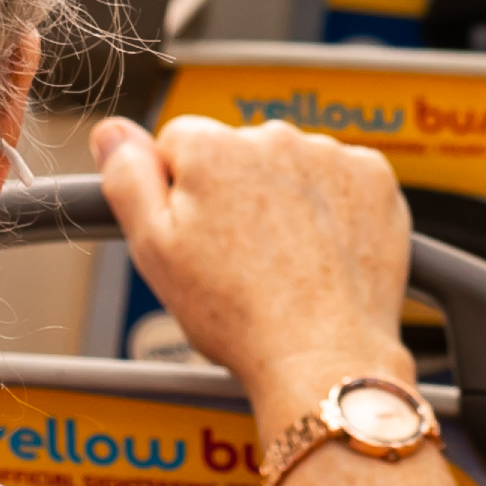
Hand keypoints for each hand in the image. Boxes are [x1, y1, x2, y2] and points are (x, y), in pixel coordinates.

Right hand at [91, 112, 416, 417]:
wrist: (322, 356)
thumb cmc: (236, 314)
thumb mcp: (154, 250)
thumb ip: (127, 178)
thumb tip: (111, 129)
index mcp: (212, 148)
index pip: (179, 144)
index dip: (180, 193)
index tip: (194, 236)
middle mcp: (273, 136)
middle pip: (237, 152)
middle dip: (234, 192)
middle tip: (238, 259)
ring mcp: (329, 155)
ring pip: (290, 166)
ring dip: (284, 197)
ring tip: (283, 262)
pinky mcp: (373, 178)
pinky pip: (340, 179)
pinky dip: (332, 206)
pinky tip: (321, 251)